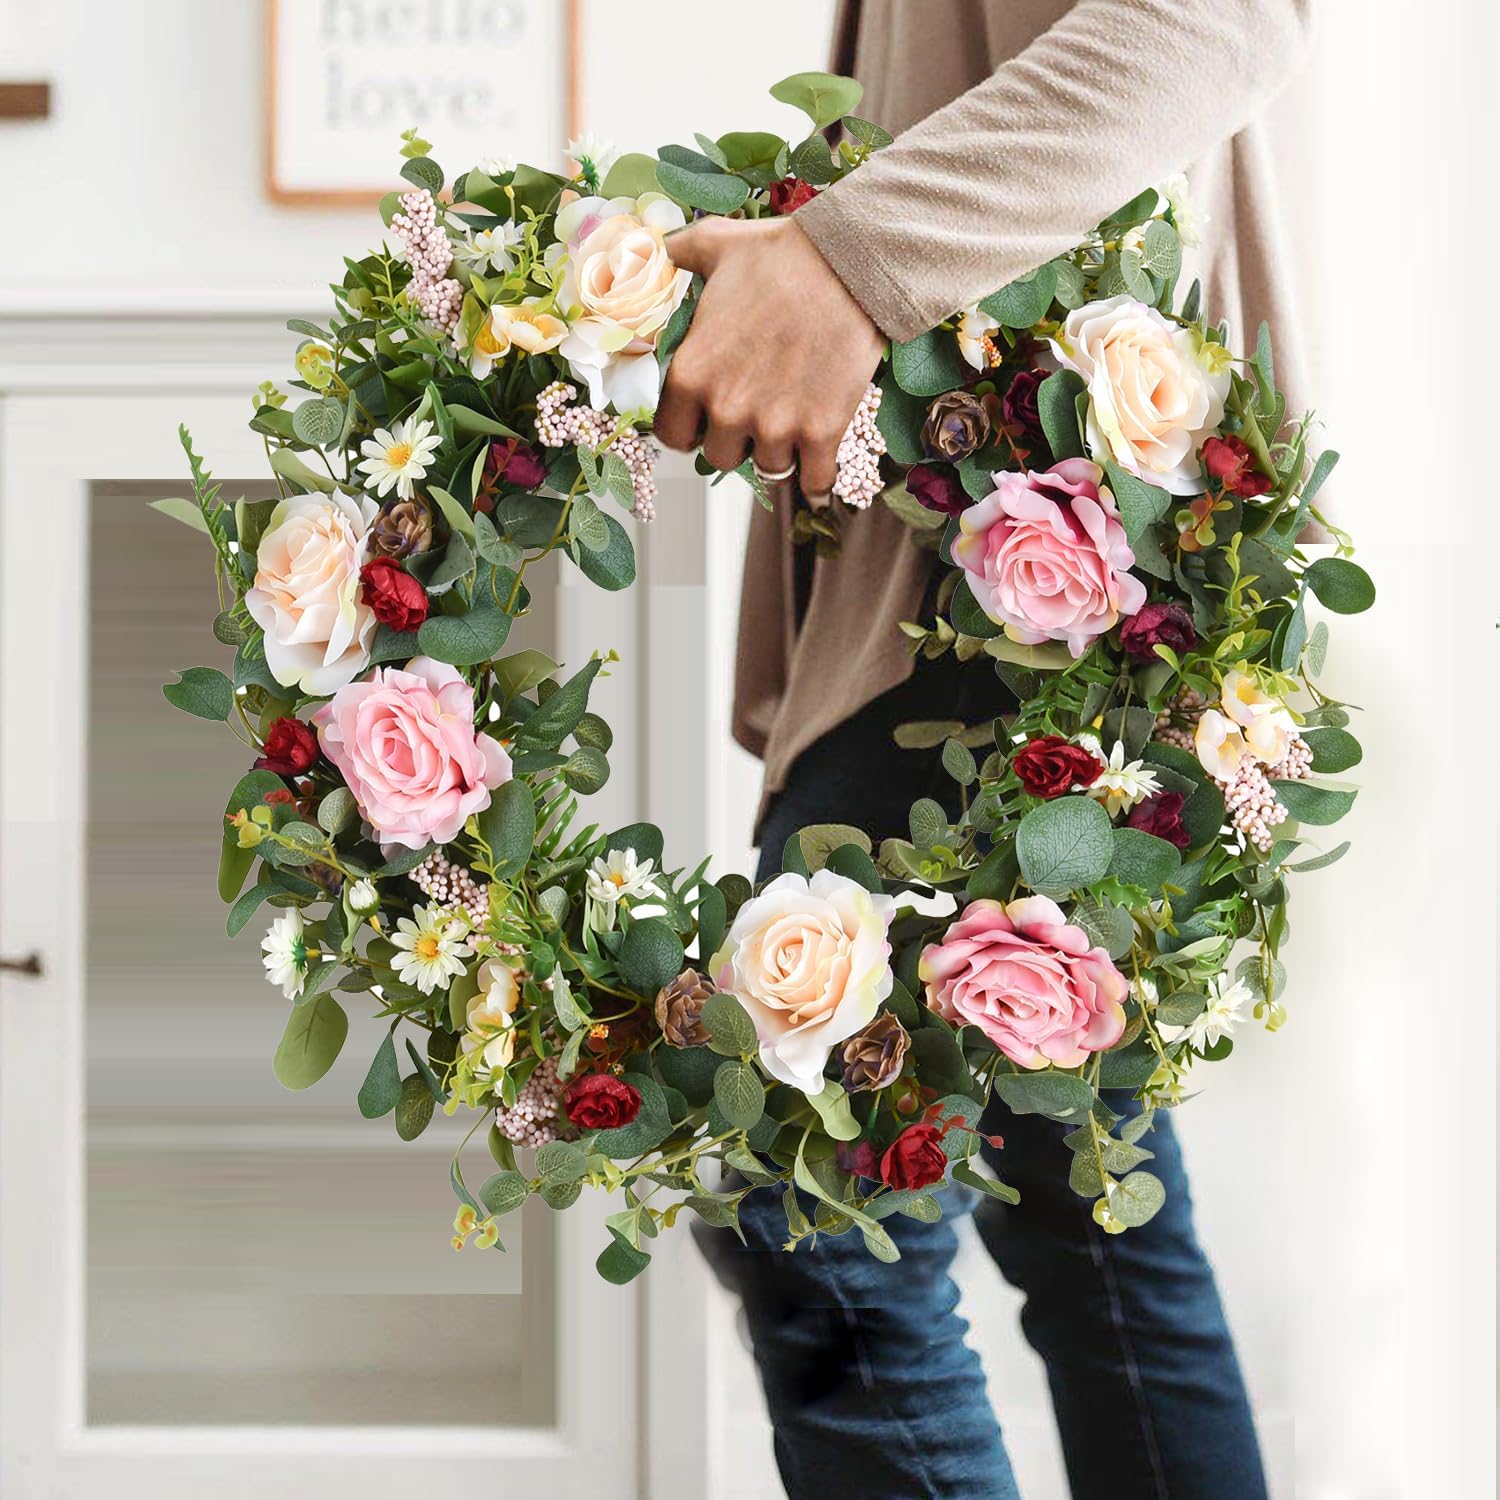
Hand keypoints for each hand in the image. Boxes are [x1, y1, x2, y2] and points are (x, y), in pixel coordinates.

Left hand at [654, 215, 883, 499]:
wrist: (851, 262)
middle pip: (720, 456)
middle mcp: (728, 409)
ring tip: (790, 426)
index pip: (673, 435)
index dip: (689, 426)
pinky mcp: (821, 432)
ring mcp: (776, 425)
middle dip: (735, 439)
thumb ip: (674, 255)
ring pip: (767, 468)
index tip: (705, 417)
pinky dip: (816, 480)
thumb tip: (650, 249)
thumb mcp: (713, 244)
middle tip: (754, 414)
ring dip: (777, 452)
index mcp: (692, 373)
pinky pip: (813, 482)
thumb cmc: (781, 253)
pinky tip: (818, 470)